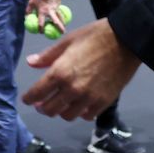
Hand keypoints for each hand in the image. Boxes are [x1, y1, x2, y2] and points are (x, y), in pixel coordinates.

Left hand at [22, 19, 140, 120]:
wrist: (126, 40)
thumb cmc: (95, 36)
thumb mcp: (68, 41)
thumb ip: (48, 55)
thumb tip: (30, 62)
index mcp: (60, 72)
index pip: (36, 94)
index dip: (28, 98)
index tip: (27, 99)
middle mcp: (71, 89)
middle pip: (49, 109)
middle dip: (42, 106)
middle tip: (42, 102)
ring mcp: (88, 98)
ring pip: (67, 116)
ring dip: (61, 111)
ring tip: (62, 103)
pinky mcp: (103, 103)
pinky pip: (86, 116)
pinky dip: (80, 112)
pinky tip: (80, 104)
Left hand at [27, 0, 65, 32]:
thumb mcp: (31, 2)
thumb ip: (28, 11)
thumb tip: (26, 18)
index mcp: (42, 12)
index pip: (41, 23)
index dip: (41, 29)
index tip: (41, 32)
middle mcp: (50, 11)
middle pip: (56, 22)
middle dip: (59, 28)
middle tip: (61, 33)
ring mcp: (55, 8)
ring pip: (61, 17)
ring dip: (63, 23)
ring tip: (64, 28)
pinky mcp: (59, 5)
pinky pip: (61, 12)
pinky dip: (62, 16)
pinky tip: (63, 19)